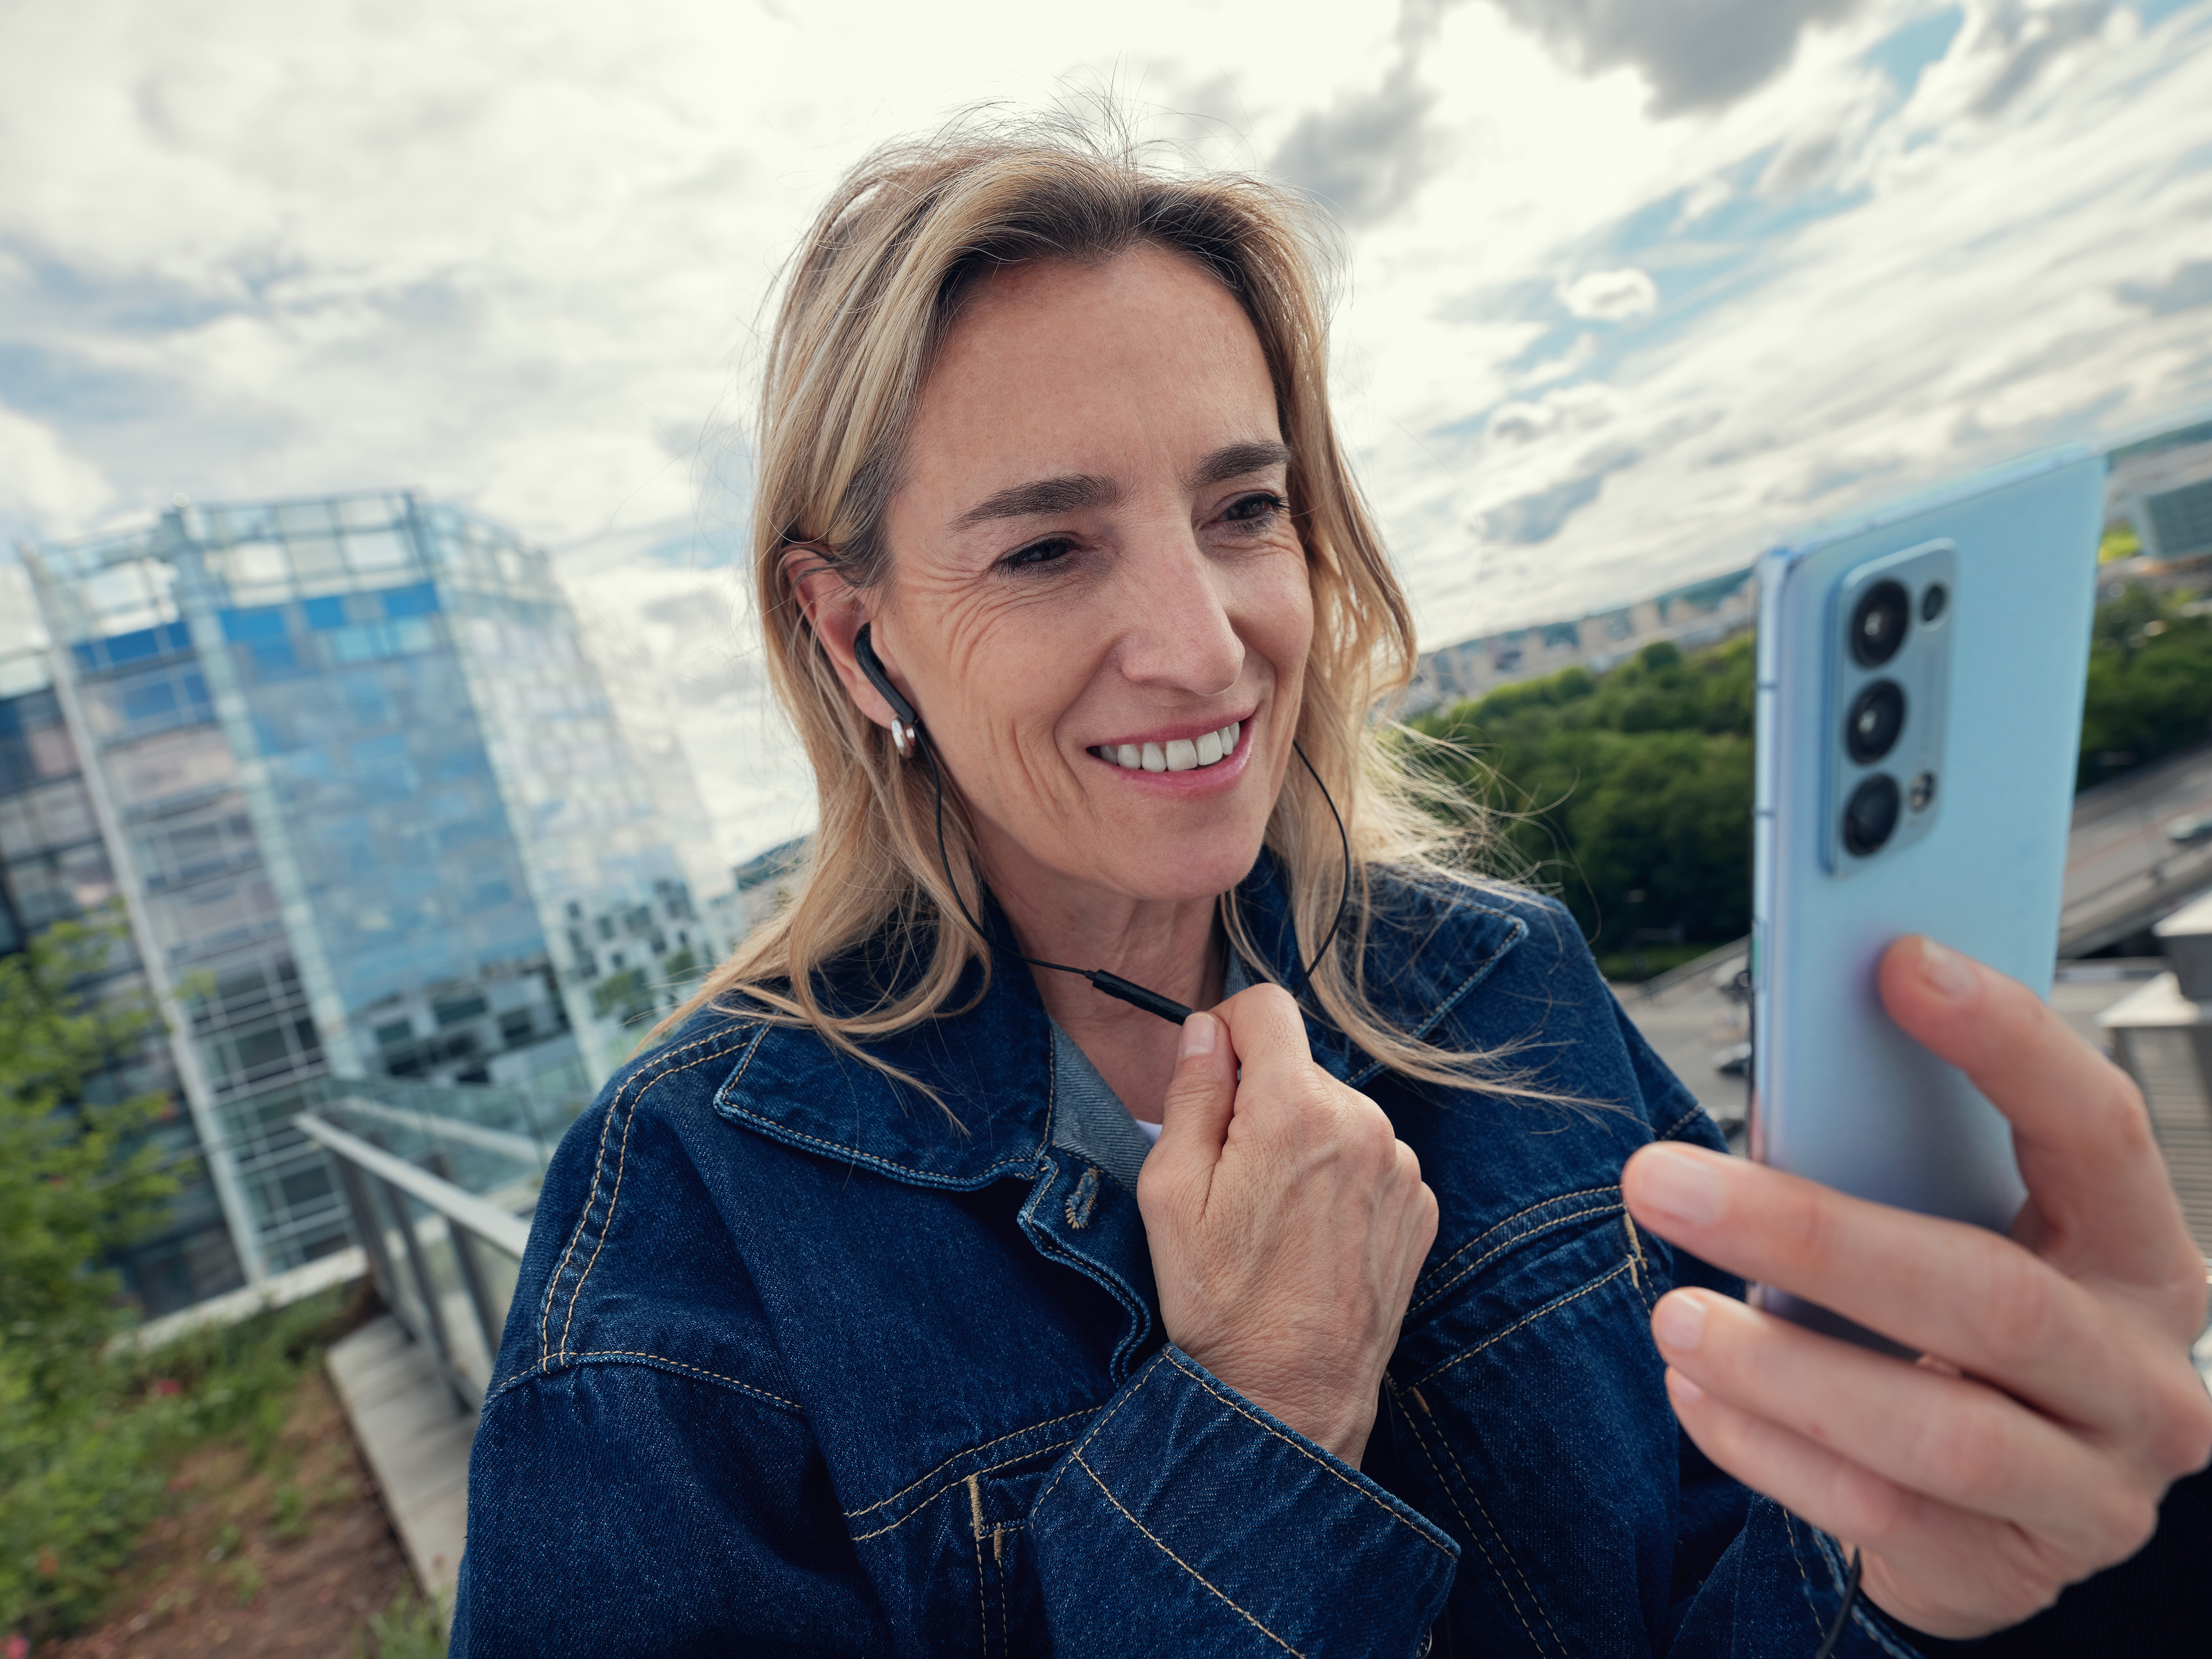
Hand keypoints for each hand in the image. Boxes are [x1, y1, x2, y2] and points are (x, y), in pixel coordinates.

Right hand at [1136, 983, 1437, 1465]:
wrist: (1289, 1397)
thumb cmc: (1220, 1302)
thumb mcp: (1170, 1194)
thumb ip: (1190, 1095)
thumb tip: (1206, 1032)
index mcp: (1295, 1110)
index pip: (1267, 1008)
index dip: (1227, 1029)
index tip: (1211, 1074)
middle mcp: (1363, 1124)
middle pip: (1300, 1067)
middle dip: (1260, 1100)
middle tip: (1231, 1175)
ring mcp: (1400, 1167)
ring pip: (1336, 1113)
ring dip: (1303, 1140)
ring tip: (1273, 1217)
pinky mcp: (1418, 1206)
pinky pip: (1371, 1158)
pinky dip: (1339, 1179)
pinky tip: (1312, 1235)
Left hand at [1623, 935, 2211, 1638]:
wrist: (1999, 1503)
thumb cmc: (1958, 1323)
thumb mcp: (1961, 1231)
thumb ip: (1907, 1162)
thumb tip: (1800, 1068)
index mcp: (2139, 1250)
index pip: (2098, 1130)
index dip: (2008, 1042)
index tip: (1897, 960)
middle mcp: (2143, 1371)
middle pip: (1989, 1297)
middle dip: (1812, 1233)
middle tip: (1663, 1180)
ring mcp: (2095, 1485)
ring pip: (1937, 1432)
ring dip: (1781, 1369)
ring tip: (1673, 1314)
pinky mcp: (2018, 1570)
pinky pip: (1880, 1516)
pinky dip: (1767, 1450)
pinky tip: (1696, 1393)